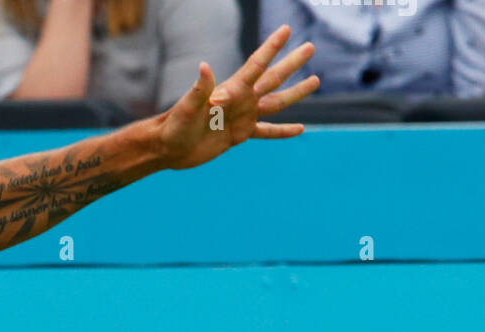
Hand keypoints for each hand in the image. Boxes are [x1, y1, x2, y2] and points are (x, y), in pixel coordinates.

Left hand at [158, 24, 319, 171]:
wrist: (169, 148)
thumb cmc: (175, 125)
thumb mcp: (188, 107)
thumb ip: (200, 88)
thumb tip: (205, 66)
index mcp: (231, 90)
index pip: (257, 65)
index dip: (272, 47)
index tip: (286, 30)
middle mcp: (241, 100)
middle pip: (274, 78)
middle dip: (292, 62)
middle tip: (310, 46)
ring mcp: (242, 117)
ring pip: (276, 102)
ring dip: (296, 92)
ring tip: (316, 80)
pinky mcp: (240, 135)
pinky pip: (267, 131)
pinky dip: (283, 131)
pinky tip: (300, 129)